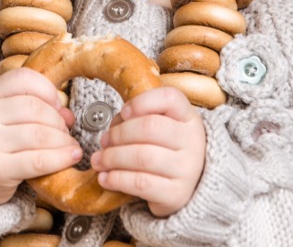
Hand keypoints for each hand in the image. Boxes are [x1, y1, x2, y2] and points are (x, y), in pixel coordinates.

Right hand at [0, 67, 81, 204]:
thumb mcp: (4, 115)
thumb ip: (34, 106)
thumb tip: (68, 114)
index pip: (23, 79)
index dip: (48, 89)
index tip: (58, 104)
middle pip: (35, 108)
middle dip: (58, 119)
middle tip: (65, 130)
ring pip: (40, 134)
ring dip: (62, 140)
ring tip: (69, 145)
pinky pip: (38, 160)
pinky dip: (61, 158)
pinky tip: (71, 156)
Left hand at [90, 87, 205, 216]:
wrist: (183, 187)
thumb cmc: (165, 150)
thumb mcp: (160, 127)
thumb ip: (137, 119)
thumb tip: (113, 128)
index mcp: (188, 118)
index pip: (170, 98)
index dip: (142, 101)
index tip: (124, 112)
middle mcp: (193, 141)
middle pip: (150, 127)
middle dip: (119, 133)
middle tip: (104, 141)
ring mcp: (187, 169)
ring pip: (143, 157)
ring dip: (113, 157)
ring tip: (100, 160)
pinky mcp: (176, 195)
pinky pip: (141, 183)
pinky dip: (117, 179)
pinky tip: (105, 178)